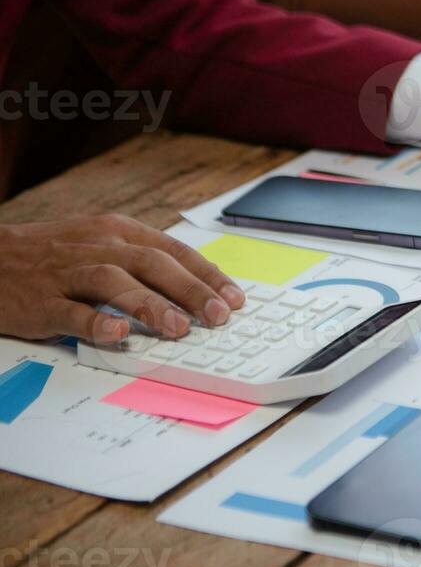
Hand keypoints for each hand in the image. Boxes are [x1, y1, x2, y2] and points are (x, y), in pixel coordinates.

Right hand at [0, 215, 244, 341]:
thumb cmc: (50, 255)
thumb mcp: (100, 243)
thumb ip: (141, 262)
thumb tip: (192, 290)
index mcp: (117, 231)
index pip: (173, 250)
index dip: (207, 274)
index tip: (234, 297)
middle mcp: (96, 247)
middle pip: (153, 263)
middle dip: (191, 289)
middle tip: (219, 315)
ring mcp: (67, 273)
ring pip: (115, 283)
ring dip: (151, 304)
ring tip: (179, 328)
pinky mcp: (40, 301)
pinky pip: (71, 312)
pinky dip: (96, 323)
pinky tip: (118, 335)